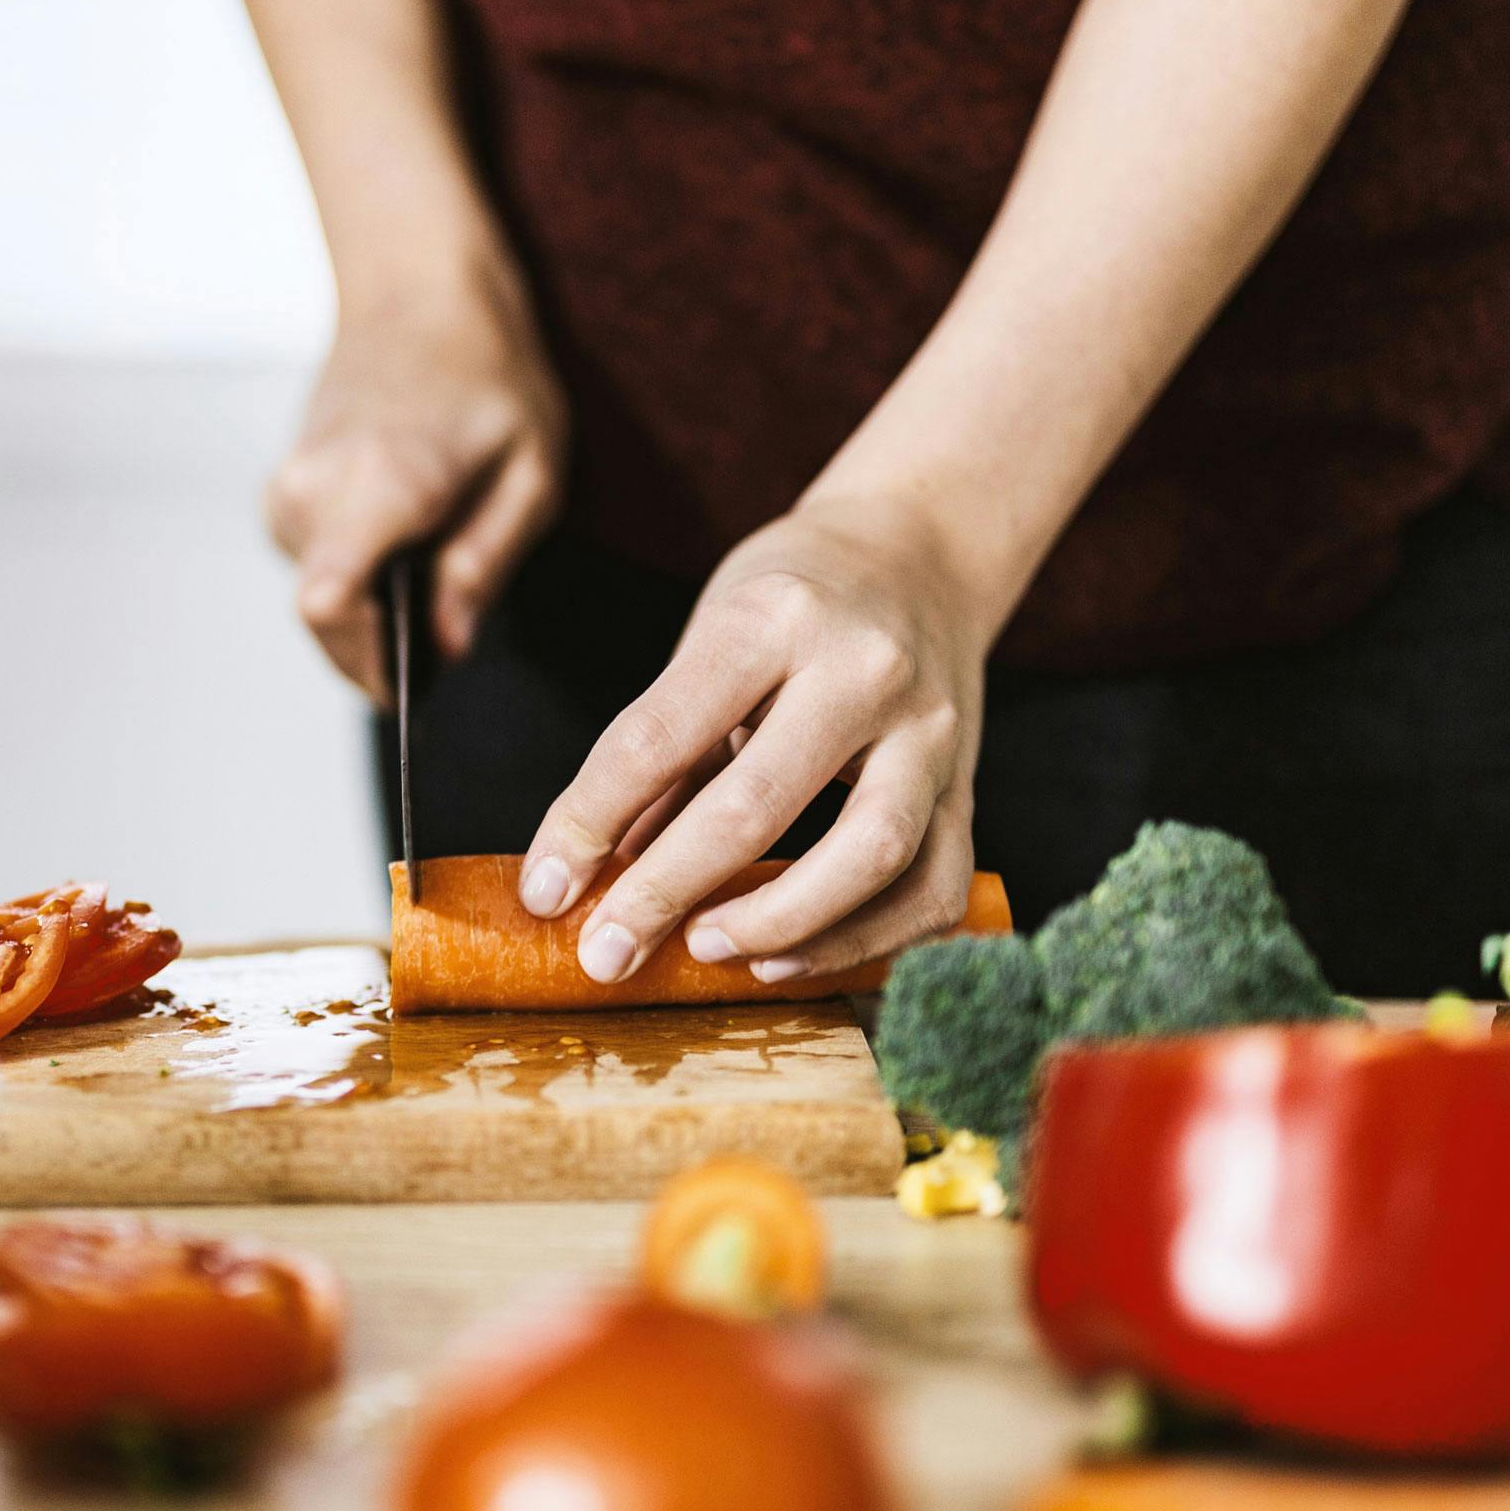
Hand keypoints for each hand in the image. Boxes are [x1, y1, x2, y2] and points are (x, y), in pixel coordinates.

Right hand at [265, 262, 566, 701]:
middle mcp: (312, 491)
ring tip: (435, 552)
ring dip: (377, 609)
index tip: (417, 682)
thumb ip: (485, 565)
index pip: (328, 603)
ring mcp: (286, 493)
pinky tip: (404, 538)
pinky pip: (316, 571)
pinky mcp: (281, 498)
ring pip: (322, 603)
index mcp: (381, 483)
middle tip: (454, 605)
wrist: (415, 294)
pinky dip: (359, 578)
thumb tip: (449, 645)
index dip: (372, 664)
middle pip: (330, 625)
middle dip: (391, 643)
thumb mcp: (532, 473)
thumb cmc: (486, 375)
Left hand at [519, 495, 1006, 984]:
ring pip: (870, 855)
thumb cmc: (792, 599)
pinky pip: (933, 889)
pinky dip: (864, 943)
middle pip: (756, 804)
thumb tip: (582, 875)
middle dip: (666, 892)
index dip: (587, 821)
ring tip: (708, 952)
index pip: (658, 734)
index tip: (542, 891)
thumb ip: (657, 755)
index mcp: (770, 617)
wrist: (920, 550)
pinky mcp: (967, 784)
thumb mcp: (710, 639)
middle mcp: (861, 669)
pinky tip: (790, 960)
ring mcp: (930, 730)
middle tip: (606, 952)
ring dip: (779, 924)